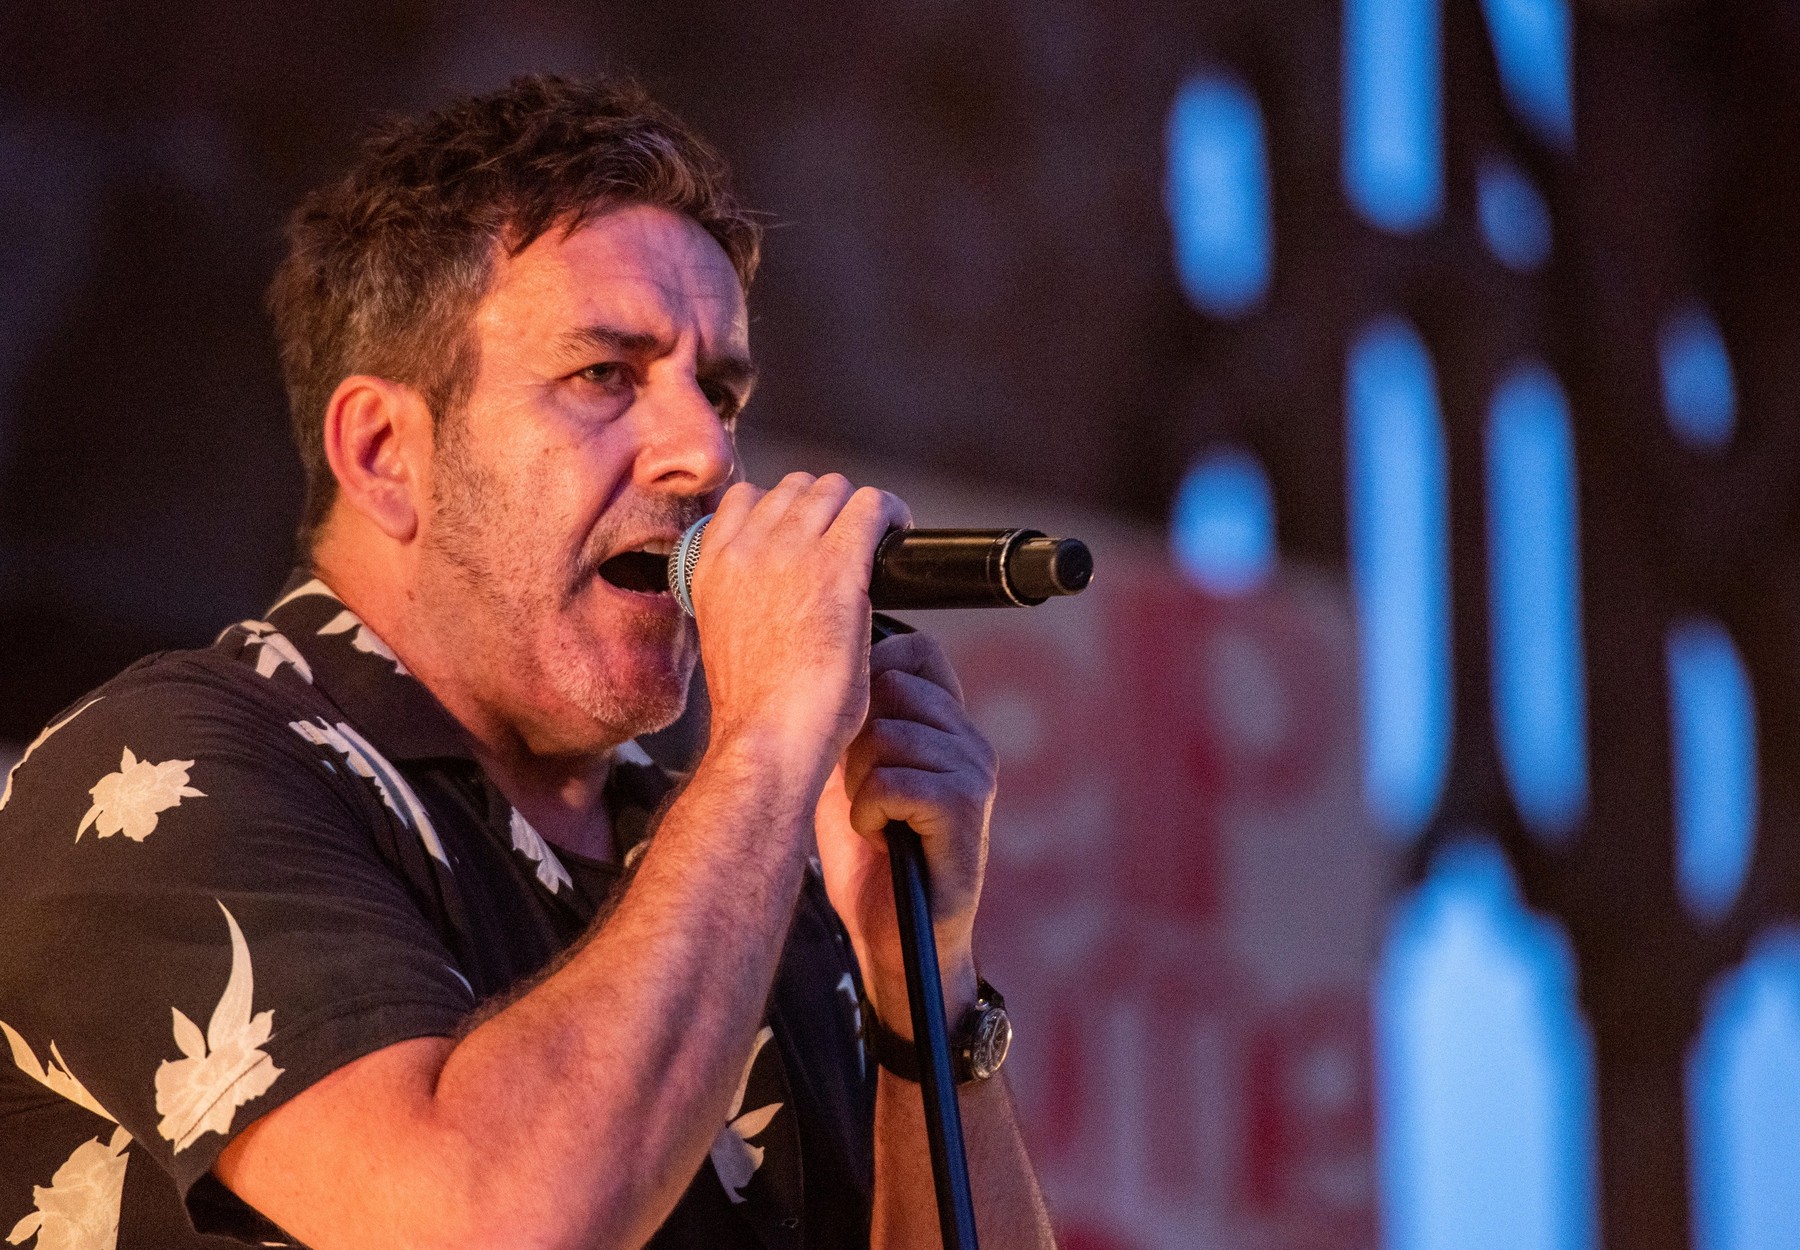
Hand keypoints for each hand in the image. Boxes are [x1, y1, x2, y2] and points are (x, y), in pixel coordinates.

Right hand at [691, 474, 910, 789]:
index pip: (746, 498)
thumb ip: (746, 596)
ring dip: (859, 508)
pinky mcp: (837, 567)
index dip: (784, 509)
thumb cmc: (758, 707)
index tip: (810, 533)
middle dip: (826, 506)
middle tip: (851, 538)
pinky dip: (892, 512)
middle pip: (795, 487)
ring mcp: (791, 551)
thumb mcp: (729, 635)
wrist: (768, 738)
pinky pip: (872, 507)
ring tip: (880, 533)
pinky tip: (901, 530)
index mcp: (711, 565)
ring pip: (835, 489)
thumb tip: (781, 586)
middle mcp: (746, 548)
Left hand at [815, 631, 996, 1036]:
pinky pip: (892, 780)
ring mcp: (974, 771)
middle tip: (862, 790)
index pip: (917, 650)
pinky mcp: (965, 809)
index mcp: (949, 724)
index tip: (853, 731)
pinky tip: (879, 837)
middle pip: (891, 685)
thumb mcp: (852, 769)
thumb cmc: (868, 857)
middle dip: (854, 736)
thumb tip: (826, 662)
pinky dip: (867, 811)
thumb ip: (855, 715)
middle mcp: (970, 740)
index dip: (871, 674)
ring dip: (858, 782)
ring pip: (886, 734)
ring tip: (873, 819)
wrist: (893, 939)